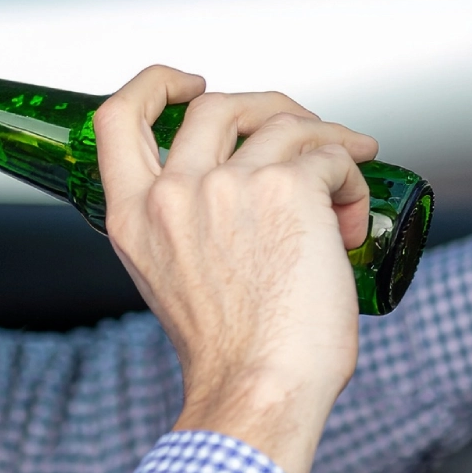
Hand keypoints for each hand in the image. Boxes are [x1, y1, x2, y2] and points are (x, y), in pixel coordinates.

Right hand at [95, 65, 379, 472]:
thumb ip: (183, 230)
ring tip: (349, 169)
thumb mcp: (173, 280)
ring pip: (284, 122)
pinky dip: (352, 176)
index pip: (117, 117)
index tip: (191, 85)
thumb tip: (234, 193)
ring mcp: (229, 185)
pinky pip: (332, 156)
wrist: (261, 388)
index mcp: (134, 216)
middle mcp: (173, 192)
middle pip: (217, 104)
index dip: (155, 84)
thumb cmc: (232, 354)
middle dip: (268, 106)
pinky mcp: (288, 189)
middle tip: (301, 130)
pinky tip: (354, 213)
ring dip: (325, 139)